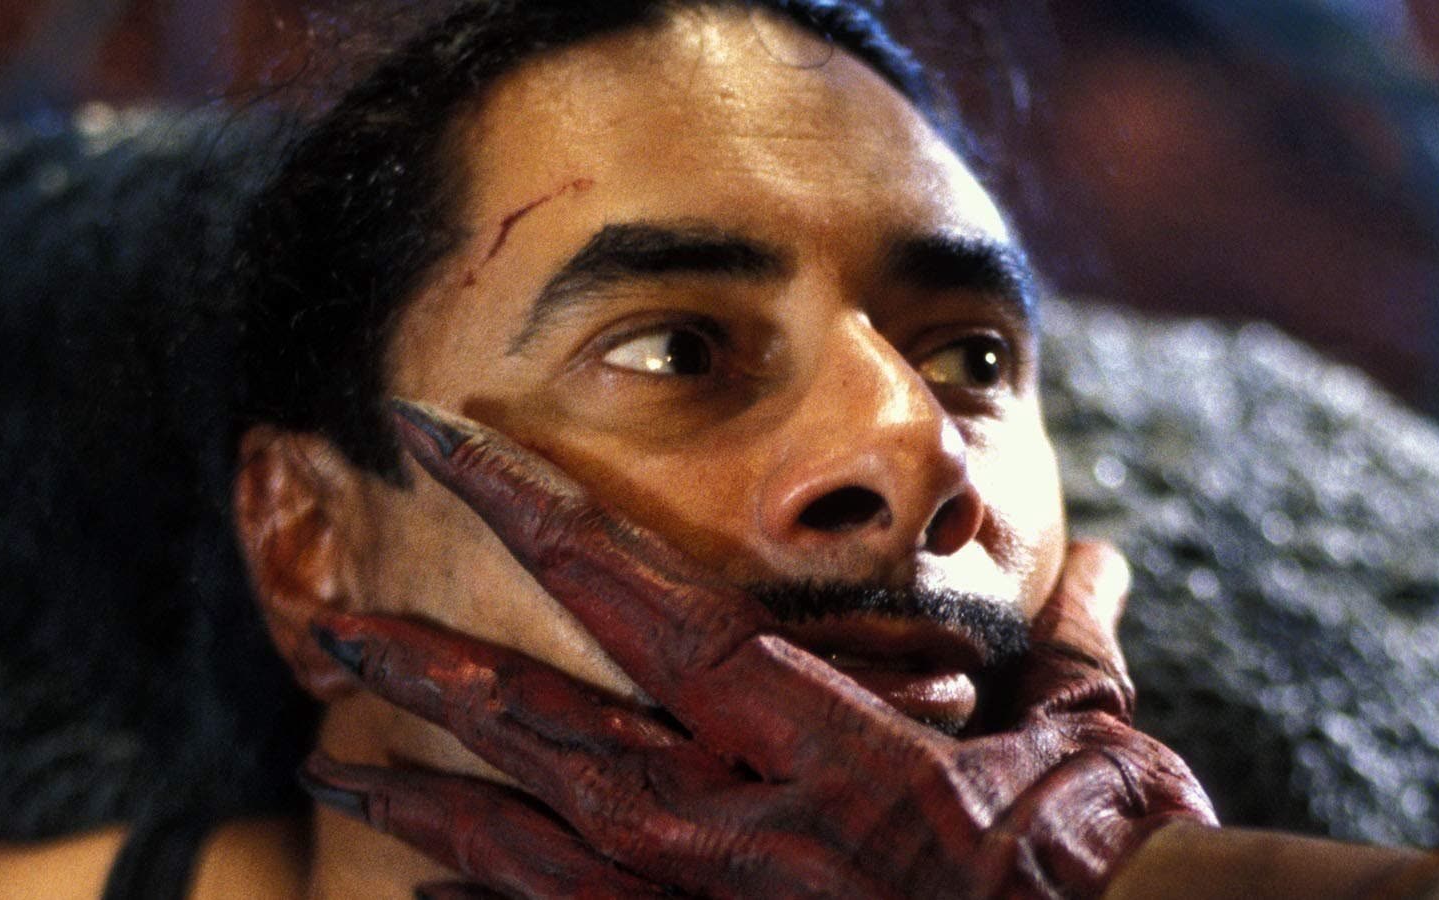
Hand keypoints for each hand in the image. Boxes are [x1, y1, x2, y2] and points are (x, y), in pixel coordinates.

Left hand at [301, 400, 1215, 898]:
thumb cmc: (1111, 863)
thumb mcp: (1092, 740)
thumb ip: (1067, 647)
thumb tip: (1094, 564)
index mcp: (819, 740)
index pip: (642, 598)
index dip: (530, 510)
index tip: (438, 440)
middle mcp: (742, 830)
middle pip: (549, 733)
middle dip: (430, 674)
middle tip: (333, 623)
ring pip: (533, 851)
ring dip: (421, 803)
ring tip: (327, 765)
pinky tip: (426, 892)